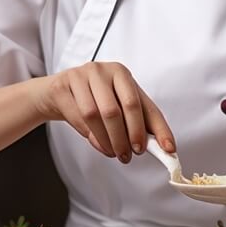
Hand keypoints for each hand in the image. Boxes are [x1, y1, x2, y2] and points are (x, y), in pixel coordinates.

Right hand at [35, 62, 174, 162]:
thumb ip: (137, 122)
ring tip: (114, 153)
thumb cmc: (94, 99)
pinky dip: (92, 136)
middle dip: (128, 136)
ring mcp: (81, 77)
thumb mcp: (117, 104)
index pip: (144, 104)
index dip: (158, 128)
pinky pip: (79, 117)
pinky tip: (99, 144)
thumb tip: (160, 147)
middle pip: (120, 108)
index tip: (167, 149)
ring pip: (98, 115)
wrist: (59, 91)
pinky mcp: (62, 87)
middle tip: (130, 155)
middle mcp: (103, 71)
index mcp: (122, 74)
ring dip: (108, 140)